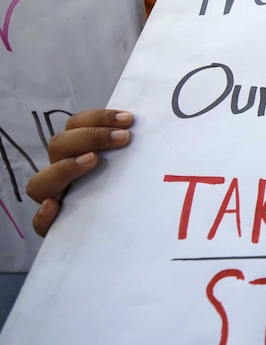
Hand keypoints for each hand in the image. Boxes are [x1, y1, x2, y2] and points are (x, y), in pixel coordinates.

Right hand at [26, 109, 133, 236]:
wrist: (132, 223)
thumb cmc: (131, 185)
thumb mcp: (132, 162)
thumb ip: (132, 145)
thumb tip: (146, 125)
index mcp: (76, 150)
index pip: (76, 124)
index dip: (99, 118)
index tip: (129, 119)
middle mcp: (61, 171)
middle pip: (58, 145)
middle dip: (91, 136)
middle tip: (123, 137)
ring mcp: (56, 198)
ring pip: (40, 183)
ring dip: (66, 167)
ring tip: (92, 160)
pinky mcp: (57, 226)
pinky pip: (39, 223)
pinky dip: (44, 215)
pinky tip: (55, 207)